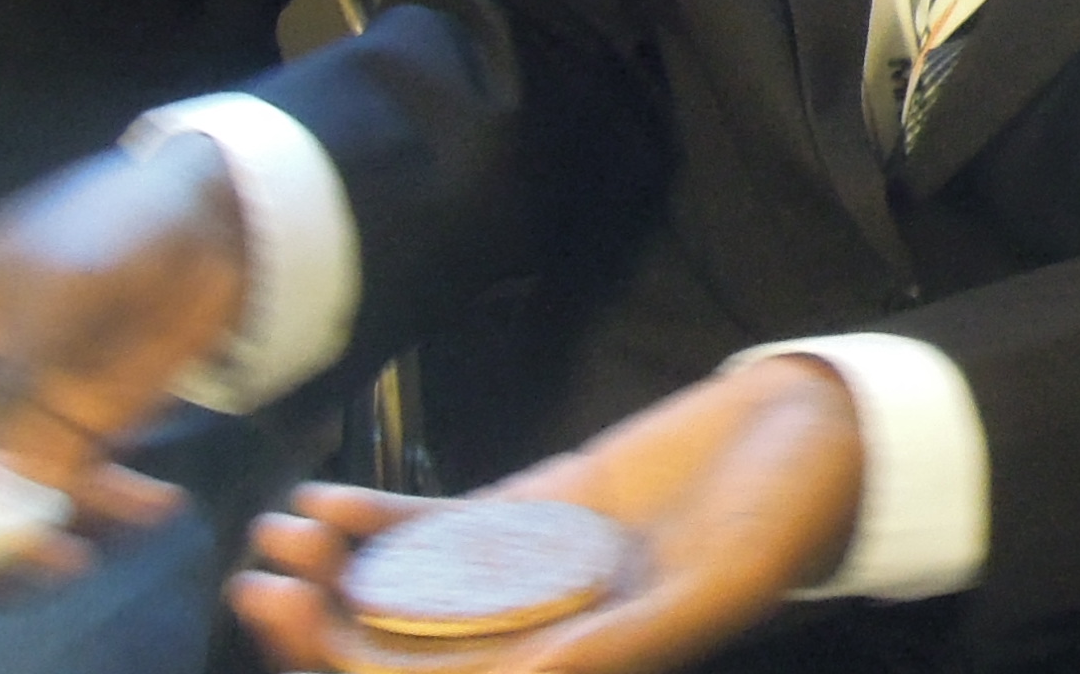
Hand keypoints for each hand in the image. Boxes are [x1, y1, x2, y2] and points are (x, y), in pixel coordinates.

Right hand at [0, 138, 248, 627]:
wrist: (213, 219)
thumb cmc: (116, 226)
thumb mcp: (61, 289)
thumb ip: (14, 388)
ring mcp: (0, 434)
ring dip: (21, 557)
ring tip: (78, 551)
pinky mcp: (67, 449)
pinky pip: (64, 511)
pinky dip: (104, 519)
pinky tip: (156, 500)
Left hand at [232, 358, 865, 673]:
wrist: (818, 431)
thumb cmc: (786, 513)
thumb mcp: (713, 581)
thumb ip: (617, 638)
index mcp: (585, 669)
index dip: (365, 673)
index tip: (303, 625)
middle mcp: (547, 635)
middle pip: (411, 653)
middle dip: (325, 630)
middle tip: (260, 581)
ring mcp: (534, 574)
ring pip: (411, 593)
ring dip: (337, 574)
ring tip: (277, 535)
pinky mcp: (538, 514)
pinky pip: (442, 532)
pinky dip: (379, 523)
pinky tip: (324, 502)